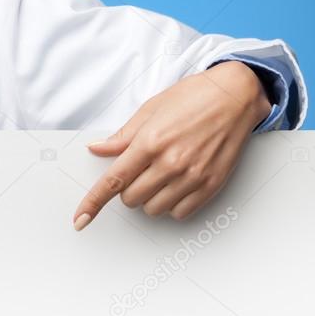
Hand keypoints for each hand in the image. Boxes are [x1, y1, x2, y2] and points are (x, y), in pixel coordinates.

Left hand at [72, 61, 271, 228]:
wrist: (234, 96)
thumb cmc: (192, 97)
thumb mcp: (150, 109)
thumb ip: (122, 136)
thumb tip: (97, 149)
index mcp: (149, 142)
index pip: (113, 181)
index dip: (93, 203)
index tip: (80, 219)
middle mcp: (170, 162)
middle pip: (131, 199)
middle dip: (129, 188)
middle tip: (141, 169)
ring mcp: (192, 176)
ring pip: (153, 209)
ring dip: (150, 198)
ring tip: (162, 174)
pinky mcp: (211, 185)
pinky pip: (180, 213)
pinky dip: (173, 204)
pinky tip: (178, 184)